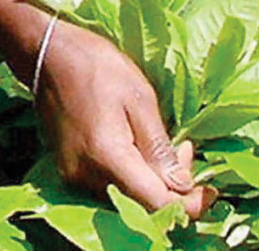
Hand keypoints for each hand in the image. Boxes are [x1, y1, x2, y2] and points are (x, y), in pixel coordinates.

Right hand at [36, 22, 215, 215]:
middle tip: (187, 149)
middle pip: (142, 205)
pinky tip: (141, 150)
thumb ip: (160, 147)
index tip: (211, 190)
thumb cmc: (97, 66)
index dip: (189, 204)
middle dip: (174, 189)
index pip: (156, 202)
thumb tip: (182, 185)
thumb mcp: (139, 98)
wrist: (47, 53)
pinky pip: (110, 187)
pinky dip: (133, 177)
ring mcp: (73, 176)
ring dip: (153, 182)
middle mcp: (85, 175)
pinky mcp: (69, 170)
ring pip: (127, 198)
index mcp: (107, 155)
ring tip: (167, 147)